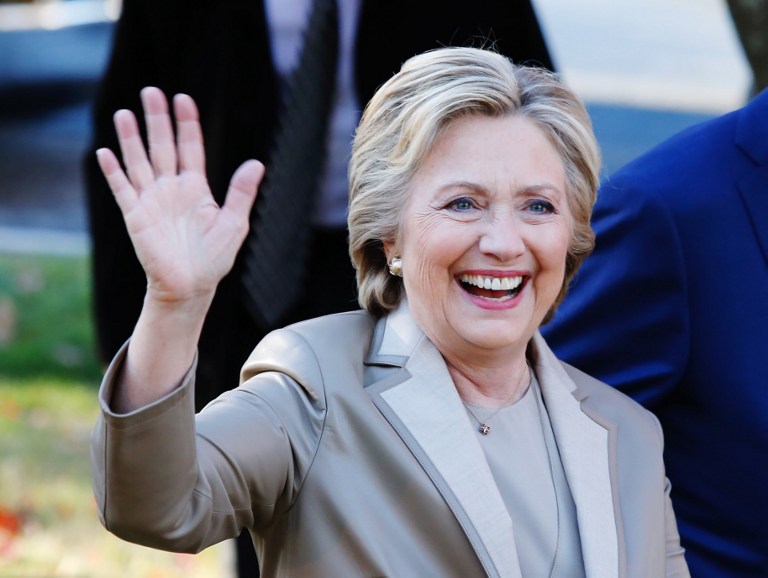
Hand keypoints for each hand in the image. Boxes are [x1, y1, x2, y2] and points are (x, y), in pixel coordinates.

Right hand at [96, 87, 264, 305]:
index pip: (190, 148)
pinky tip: (105, 152)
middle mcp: (172, 189)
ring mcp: (152, 201)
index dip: (186, 124)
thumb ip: (241, 193)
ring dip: (131, 139)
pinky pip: (122, 190)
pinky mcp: (135, 216)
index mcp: (196, 188)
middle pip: (162, 147)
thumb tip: (257, 163)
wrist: (191, 286)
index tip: (183, 99)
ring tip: (124, 113)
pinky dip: (113, 172)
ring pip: (139, 162)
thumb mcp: (234, 223)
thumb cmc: (214, 258)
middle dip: (157, 120)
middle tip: (151, 91)